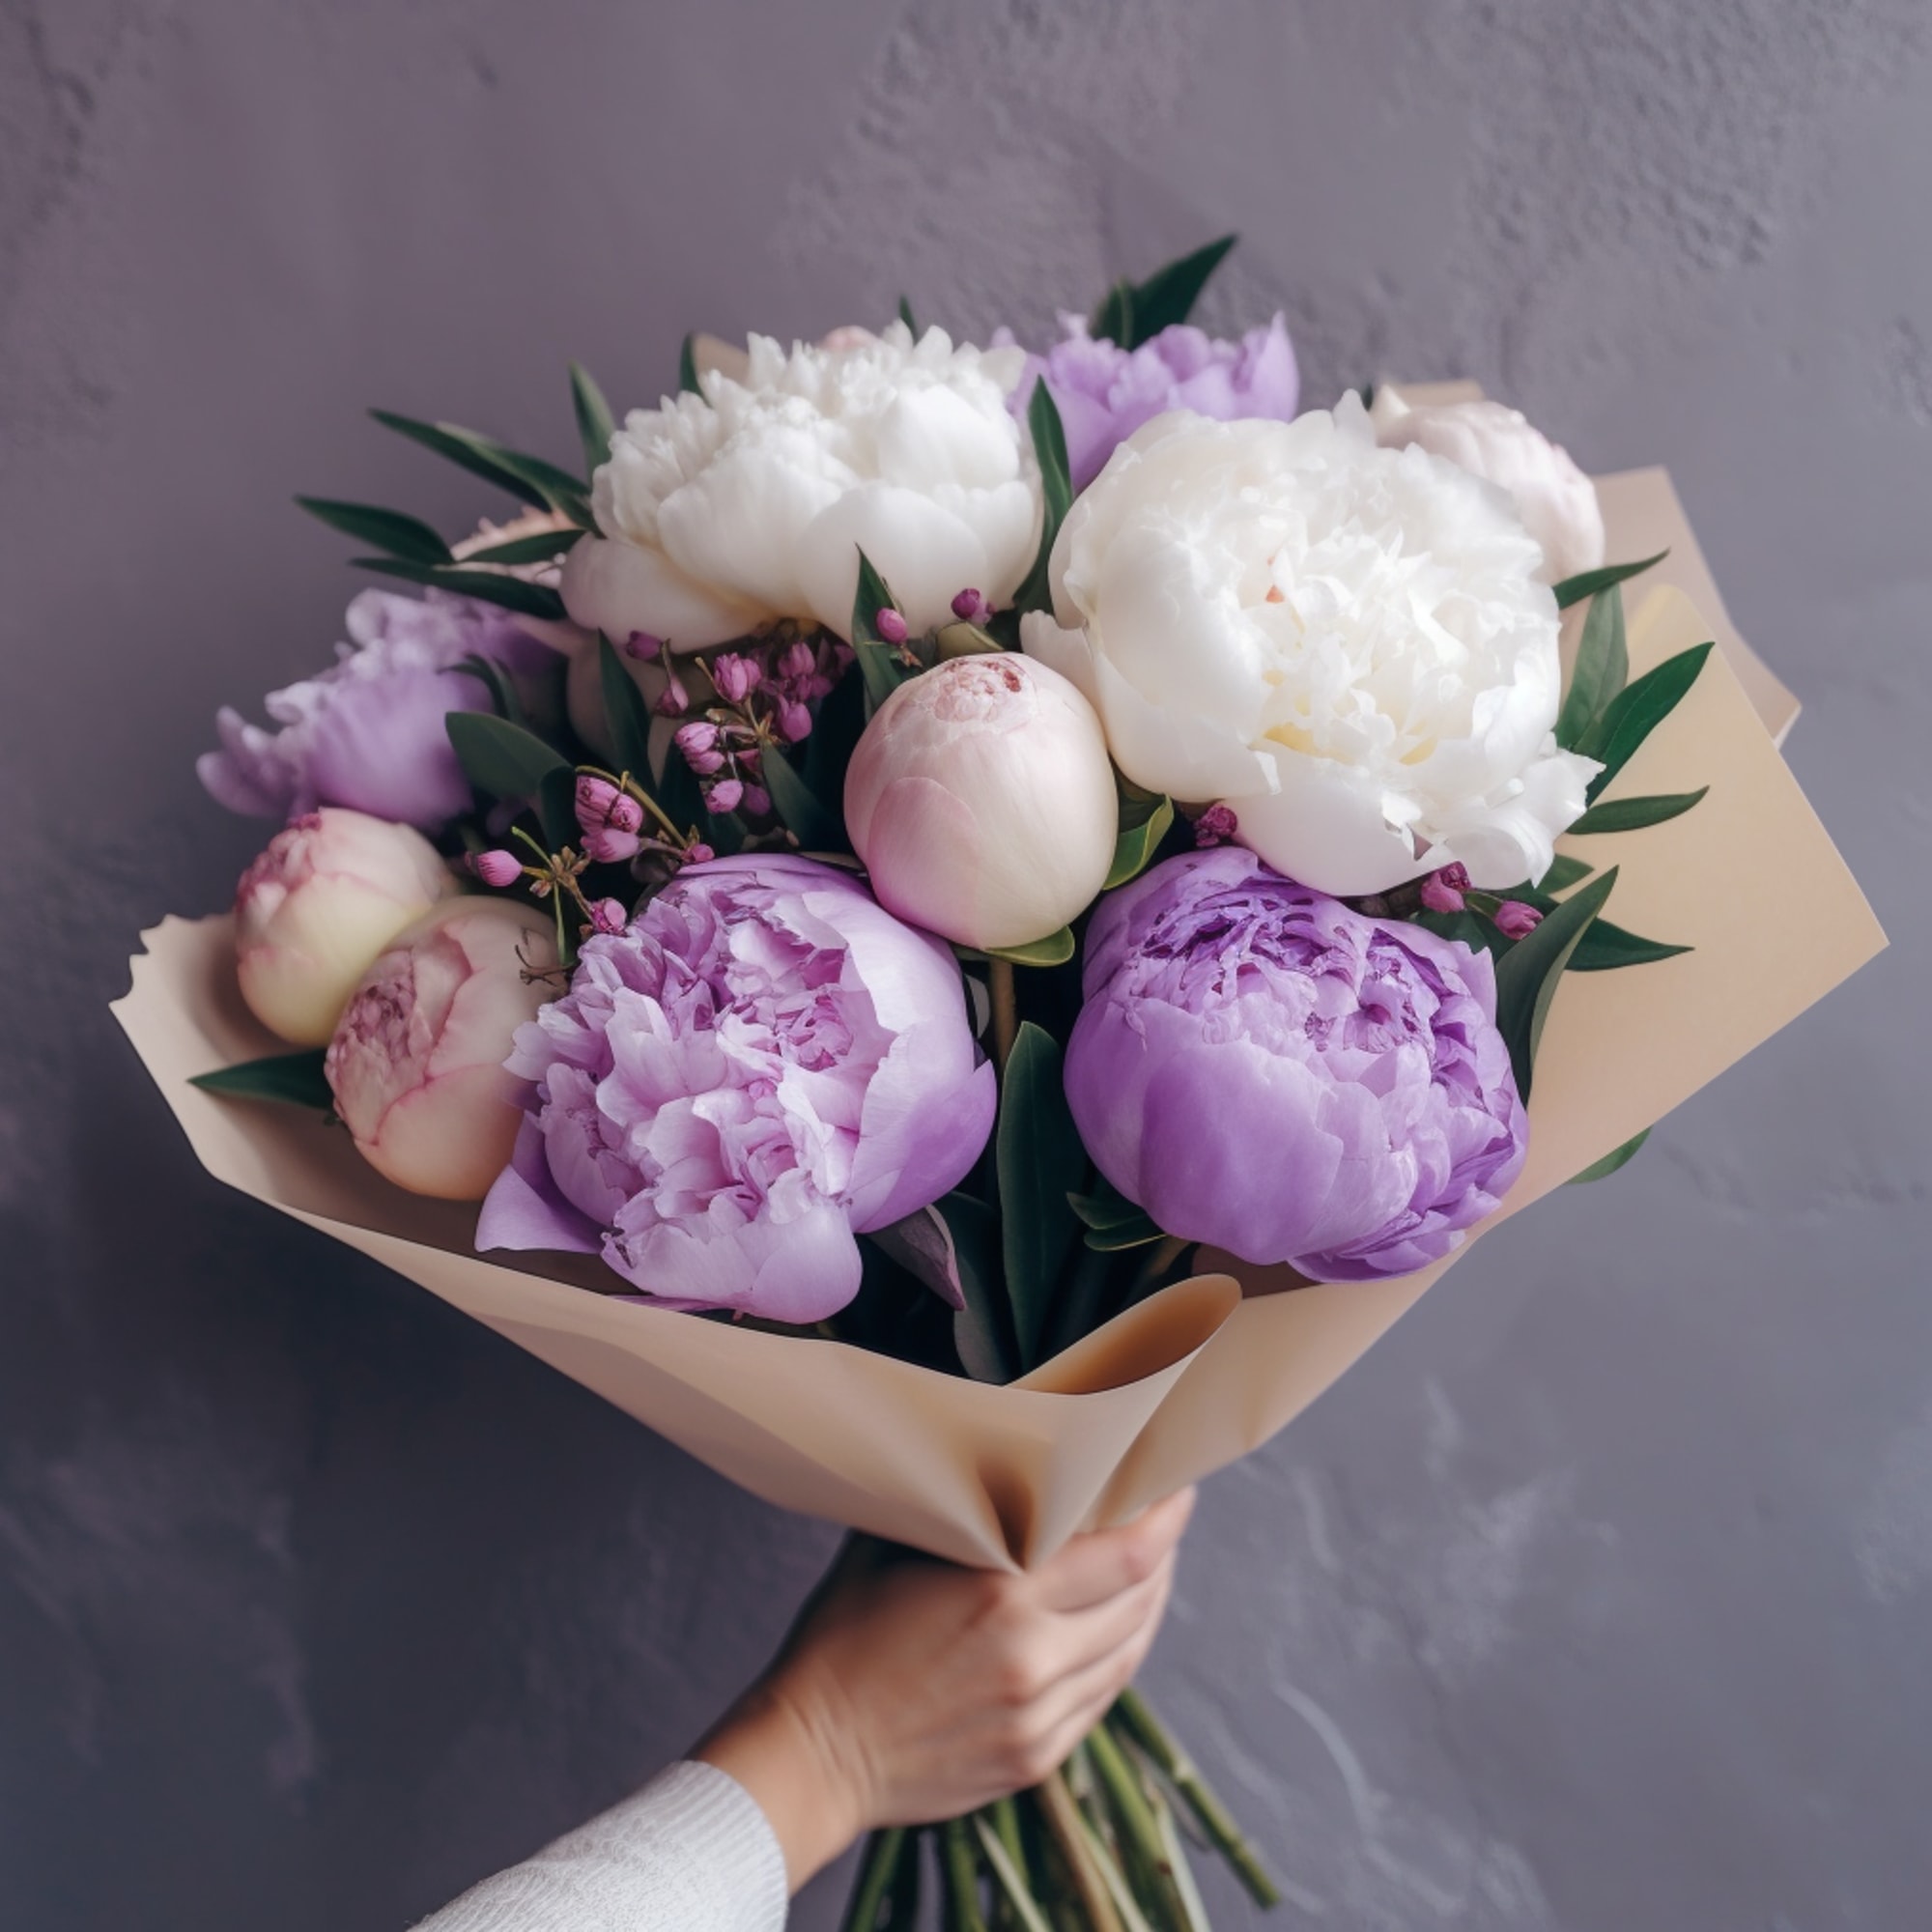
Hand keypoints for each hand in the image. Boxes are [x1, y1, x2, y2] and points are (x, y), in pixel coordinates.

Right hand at [695, 1488, 1194, 1890]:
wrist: (812, 1753)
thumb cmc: (842, 1639)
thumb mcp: (891, 1548)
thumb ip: (958, 1511)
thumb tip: (1000, 1463)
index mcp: (1001, 1595)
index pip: (1125, 1551)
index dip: (1165, 1517)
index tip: (1177, 1486)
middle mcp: (1033, 1656)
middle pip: (1139, 1597)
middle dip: (1162, 1553)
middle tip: (1165, 1517)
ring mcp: (1038, 1715)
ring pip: (1129, 1650)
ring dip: (1149, 1605)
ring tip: (1151, 1569)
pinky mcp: (1034, 1757)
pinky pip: (1101, 1698)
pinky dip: (1119, 1656)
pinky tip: (1116, 1632)